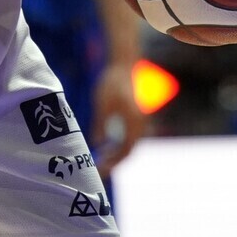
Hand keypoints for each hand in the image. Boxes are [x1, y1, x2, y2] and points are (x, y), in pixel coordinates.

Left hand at [90, 62, 144, 177]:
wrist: (123, 65)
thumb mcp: (102, 103)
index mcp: (134, 122)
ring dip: (116, 154)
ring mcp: (138, 121)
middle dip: (114, 162)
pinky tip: (106, 146)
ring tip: (100, 161)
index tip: (100, 170)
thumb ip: (100, 124)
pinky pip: (128, 137)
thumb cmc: (112, 83)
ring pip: (129, 145)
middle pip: (128, 151)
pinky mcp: (134, 118)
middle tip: (99, 170)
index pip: (126, 151)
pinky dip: (118, 145)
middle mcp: (139, 124)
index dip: (113, 163)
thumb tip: (96, 144)